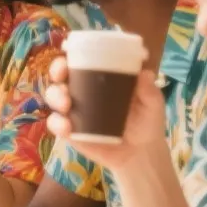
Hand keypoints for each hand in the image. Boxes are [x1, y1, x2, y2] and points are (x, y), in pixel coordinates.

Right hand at [46, 56, 168, 174]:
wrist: (141, 155)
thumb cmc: (146, 123)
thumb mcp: (152, 104)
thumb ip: (149, 90)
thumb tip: (145, 73)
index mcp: (99, 79)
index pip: (80, 61)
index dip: (71, 54)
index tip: (68, 51)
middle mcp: (82, 92)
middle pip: (61, 75)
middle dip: (57, 70)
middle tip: (62, 75)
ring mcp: (74, 112)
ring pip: (54, 97)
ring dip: (55, 96)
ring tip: (66, 104)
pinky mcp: (71, 133)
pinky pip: (56, 124)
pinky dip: (57, 123)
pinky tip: (66, 127)